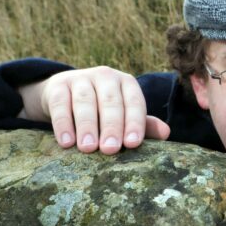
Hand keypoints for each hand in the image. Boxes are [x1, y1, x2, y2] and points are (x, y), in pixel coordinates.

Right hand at [18, 66, 170, 153]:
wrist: (66, 95)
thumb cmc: (103, 110)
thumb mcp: (124, 115)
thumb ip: (144, 125)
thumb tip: (166, 133)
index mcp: (127, 83)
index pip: (134, 102)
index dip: (135, 123)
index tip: (133, 144)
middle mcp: (106, 76)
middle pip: (111, 102)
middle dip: (111, 126)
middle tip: (109, 149)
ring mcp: (81, 78)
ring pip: (85, 101)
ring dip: (87, 126)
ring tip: (88, 148)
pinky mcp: (58, 85)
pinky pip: (61, 104)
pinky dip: (63, 124)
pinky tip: (66, 142)